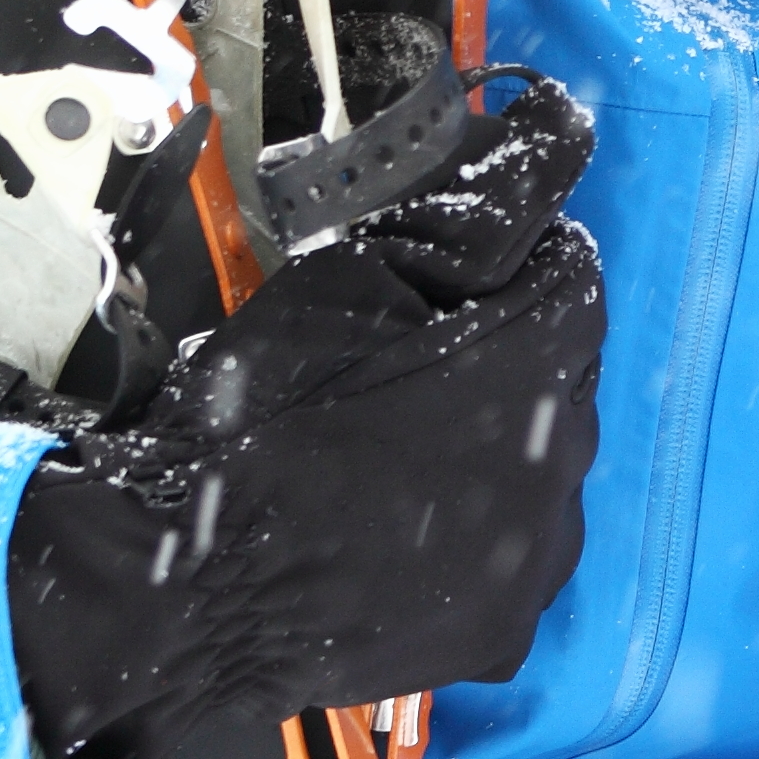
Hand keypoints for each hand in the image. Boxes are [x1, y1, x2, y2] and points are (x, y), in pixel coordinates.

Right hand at [8, 76, 609, 758]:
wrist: (189, 588)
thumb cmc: (263, 415)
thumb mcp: (357, 277)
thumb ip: (477, 207)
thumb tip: (561, 126)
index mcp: (542, 354)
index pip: (570, 272)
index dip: (501, 265)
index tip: (430, 285)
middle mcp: (568, 456)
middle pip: (560, 372)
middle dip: (500, 357)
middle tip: (391, 375)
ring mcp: (539, 555)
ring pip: (540, 469)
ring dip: (491, 453)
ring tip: (385, 463)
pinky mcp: (503, 631)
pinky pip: (507, 562)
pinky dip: (469, 544)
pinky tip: (392, 538)